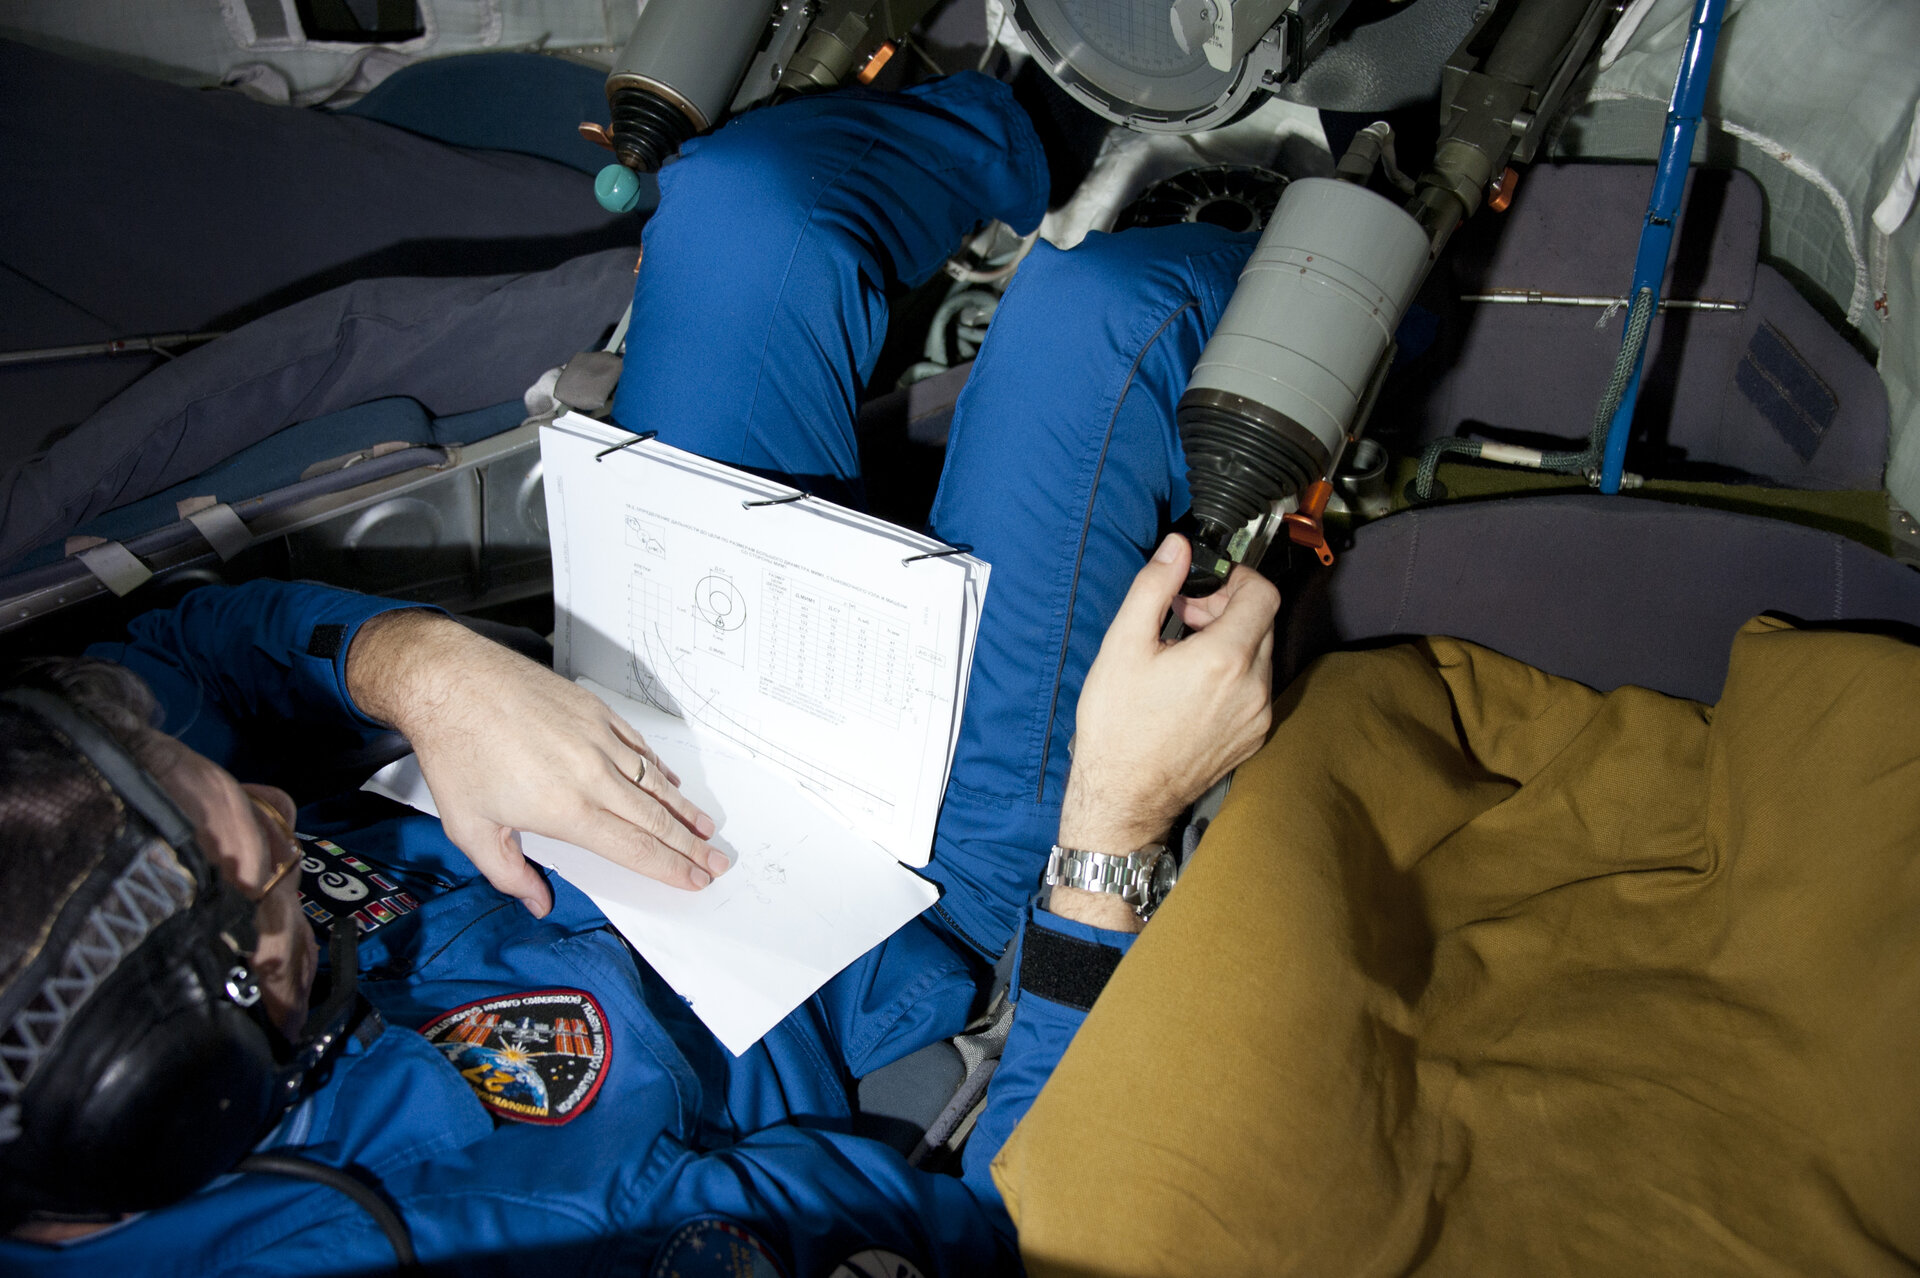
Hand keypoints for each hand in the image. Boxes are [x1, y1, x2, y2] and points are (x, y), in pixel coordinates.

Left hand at [346, 611, 726, 916]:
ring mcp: (599, 739)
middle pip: (656, 819)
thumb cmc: (455, 751)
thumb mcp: (468, 827)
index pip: (635, 849)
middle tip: (717, 861)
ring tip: (706, 828)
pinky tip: (670, 782)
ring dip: (684, 809)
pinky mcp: (595, 712)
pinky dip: (659, 769)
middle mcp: (592, 775)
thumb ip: (508, 872)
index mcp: (567, 810)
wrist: (451, 681)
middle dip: (691, 845)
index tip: (695, 879)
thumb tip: (537, 902)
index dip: (671, 868)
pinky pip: (639, 747)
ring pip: (655, 782)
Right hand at [1058, 534, 1278, 856]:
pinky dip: (1234, 675)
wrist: (1124, 797)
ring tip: (1185, 654)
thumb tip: (1176, 547)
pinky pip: (1256, 689)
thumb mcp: (1123, 645)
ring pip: (1260, 655)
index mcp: (1224, 659)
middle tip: (1185, 617)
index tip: (1206, 584)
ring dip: (1231, 641)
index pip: (1263, 594)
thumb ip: (1155, 587)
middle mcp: (1253, 687)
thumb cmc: (1117, 725)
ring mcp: (1258, 716)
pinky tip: (1195, 687)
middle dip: (1228, 608)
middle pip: (1263, 622)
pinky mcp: (1254, 737)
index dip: (1237, 578)